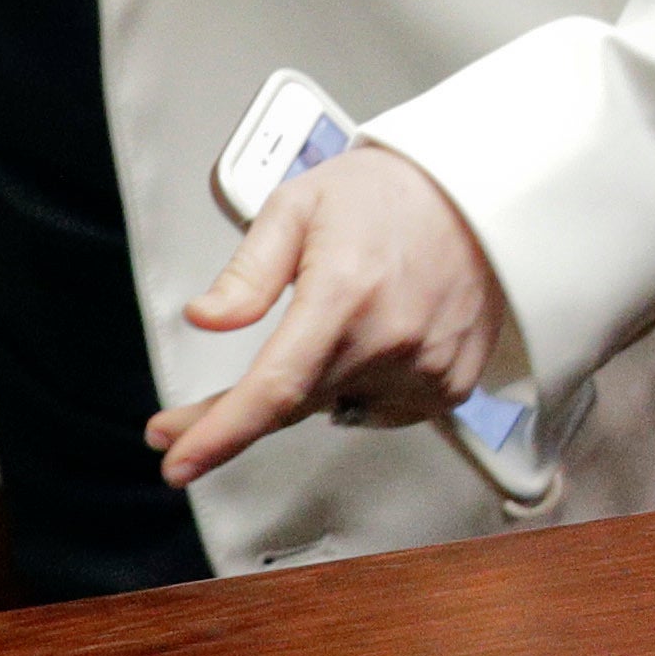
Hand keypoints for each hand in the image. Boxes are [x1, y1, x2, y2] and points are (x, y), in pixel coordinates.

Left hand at [144, 145, 506, 487]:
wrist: (475, 198)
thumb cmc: (386, 195)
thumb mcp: (297, 207)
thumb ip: (248, 272)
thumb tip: (205, 318)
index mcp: (343, 294)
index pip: (274, 388)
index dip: (221, 433)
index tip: (179, 460)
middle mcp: (388, 340)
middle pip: (293, 405)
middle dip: (236, 415)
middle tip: (196, 413)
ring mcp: (425, 369)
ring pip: (334, 407)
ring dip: (310, 385)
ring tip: (328, 321)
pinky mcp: (449, 386)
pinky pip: (379, 409)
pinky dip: (357, 386)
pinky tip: (365, 340)